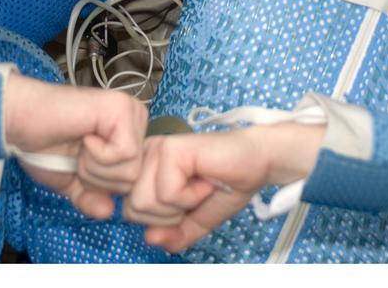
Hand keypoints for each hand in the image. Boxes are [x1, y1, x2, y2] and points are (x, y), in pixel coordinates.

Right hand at [4, 76, 147, 218]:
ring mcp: (131, 113)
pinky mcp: (123, 109)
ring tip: (79, 143)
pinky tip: (85, 135)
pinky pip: (126, 152)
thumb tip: (108, 211)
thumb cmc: (44, 147)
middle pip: (134, 179)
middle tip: (77, 152)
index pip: (132, 184)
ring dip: (94, 166)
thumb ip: (92, 199)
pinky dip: (98, 154)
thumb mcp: (72, 183)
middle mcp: (135, 122)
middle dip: (97, 177)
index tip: (79, 162)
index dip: (100, 185)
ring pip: (131, 169)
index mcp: (128, 138)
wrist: (22, 122)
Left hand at [123, 123, 323, 252]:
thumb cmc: (226, 186)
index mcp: (143, 170)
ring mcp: (155, 149)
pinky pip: (166, 193)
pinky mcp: (169, 148)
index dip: (162, 220)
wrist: (257, 164)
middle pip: (133, 210)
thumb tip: (149, 238)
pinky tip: (204, 179)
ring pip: (145, 202)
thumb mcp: (194, 223)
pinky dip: (191, 195)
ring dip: (181, 205)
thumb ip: (170, 235)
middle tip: (195, 194)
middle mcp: (144, 156)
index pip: (130, 212)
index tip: (186, 202)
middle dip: (170, 215)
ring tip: (199, 185)